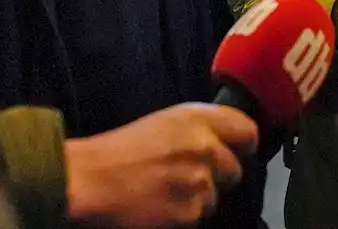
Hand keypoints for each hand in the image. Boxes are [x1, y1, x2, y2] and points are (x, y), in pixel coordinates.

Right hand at [63, 103, 257, 227]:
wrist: (89, 182)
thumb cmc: (117, 151)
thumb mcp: (163, 123)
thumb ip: (199, 128)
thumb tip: (222, 141)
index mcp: (197, 119)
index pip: (248, 131)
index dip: (241, 144)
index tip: (234, 150)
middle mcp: (205, 149)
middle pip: (235, 170)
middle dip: (216, 176)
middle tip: (186, 175)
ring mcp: (199, 184)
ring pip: (215, 198)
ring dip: (197, 199)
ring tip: (164, 191)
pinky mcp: (189, 215)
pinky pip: (197, 219)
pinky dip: (182, 217)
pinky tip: (158, 207)